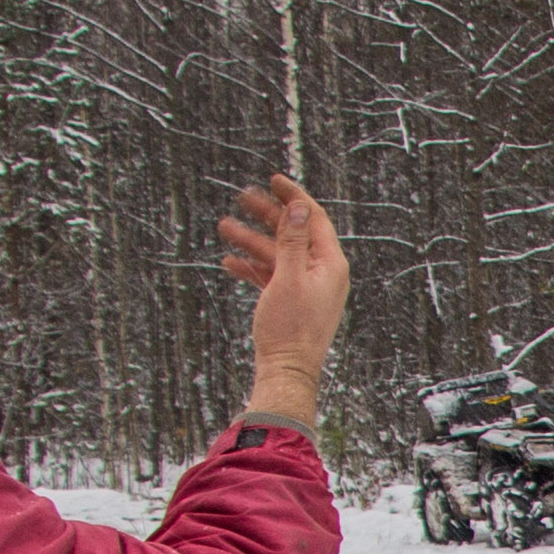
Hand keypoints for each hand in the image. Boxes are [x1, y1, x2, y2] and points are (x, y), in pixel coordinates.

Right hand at [218, 175, 346, 422]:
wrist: (285, 373)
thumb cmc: (289, 329)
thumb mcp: (287, 277)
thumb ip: (292, 239)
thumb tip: (298, 206)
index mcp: (330, 264)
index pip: (314, 218)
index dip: (293, 197)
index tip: (273, 180)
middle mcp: (322, 273)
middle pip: (293, 233)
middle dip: (267, 215)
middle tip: (242, 197)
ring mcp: (306, 288)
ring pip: (278, 254)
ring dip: (251, 240)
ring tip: (223, 228)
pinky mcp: (291, 303)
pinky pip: (272, 276)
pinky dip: (252, 267)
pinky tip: (229, 262)